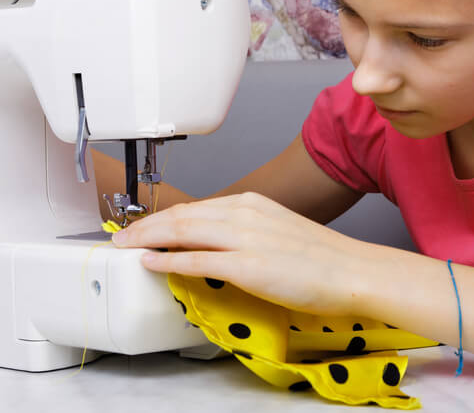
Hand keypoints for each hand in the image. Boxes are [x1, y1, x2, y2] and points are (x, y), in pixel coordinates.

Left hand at [112, 192, 380, 317]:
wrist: (352, 270)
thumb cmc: (320, 257)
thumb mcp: (276, 231)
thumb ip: (244, 232)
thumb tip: (214, 244)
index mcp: (251, 204)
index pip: (195, 208)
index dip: (162, 217)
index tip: (142, 226)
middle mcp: (244, 213)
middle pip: (181, 216)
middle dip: (144, 226)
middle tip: (121, 237)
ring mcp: (244, 238)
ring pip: (182, 232)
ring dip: (148, 239)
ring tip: (125, 247)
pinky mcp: (247, 265)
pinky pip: (196, 260)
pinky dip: (167, 260)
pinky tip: (151, 264)